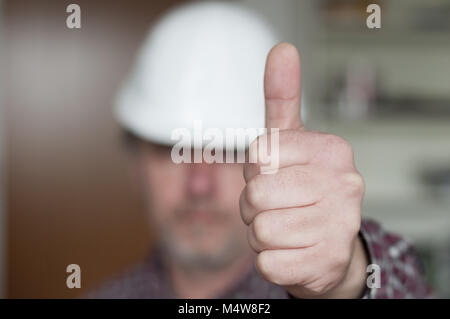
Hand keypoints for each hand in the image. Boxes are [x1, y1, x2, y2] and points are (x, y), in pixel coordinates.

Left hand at [240, 43, 367, 297]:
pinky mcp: (326, 264)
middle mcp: (344, 185)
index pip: (258, 154)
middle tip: (280, 205)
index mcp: (332, 150)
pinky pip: (267, 262)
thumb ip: (282, 97)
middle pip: (255, 194)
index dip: (256, 169)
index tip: (277, 174)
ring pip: (259, 230)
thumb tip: (282, 49)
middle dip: (254, 205)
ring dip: (262, 233)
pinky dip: (271, 260)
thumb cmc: (303, 188)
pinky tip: (293, 251)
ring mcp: (339, 227)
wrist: (329, 245)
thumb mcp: (292, 141)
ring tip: (287, 228)